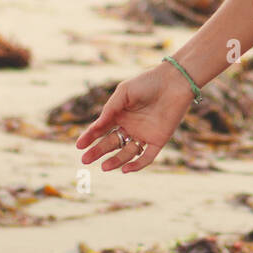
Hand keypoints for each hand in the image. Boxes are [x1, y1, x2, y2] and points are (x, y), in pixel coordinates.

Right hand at [75, 62, 195, 175]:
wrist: (174, 82)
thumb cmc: (148, 83)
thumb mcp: (124, 93)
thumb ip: (110, 109)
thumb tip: (96, 126)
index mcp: (120, 114)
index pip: (101, 129)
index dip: (89, 137)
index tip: (79, 145)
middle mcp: (130, 126)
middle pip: (111, 143)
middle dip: (98, 151)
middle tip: (86, 160)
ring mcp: (144, 134)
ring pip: (127, 152)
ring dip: (115, 160)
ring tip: (104, 167)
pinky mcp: (158, 140)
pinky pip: (146, 156)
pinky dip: (136, 165)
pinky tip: (125, 169)